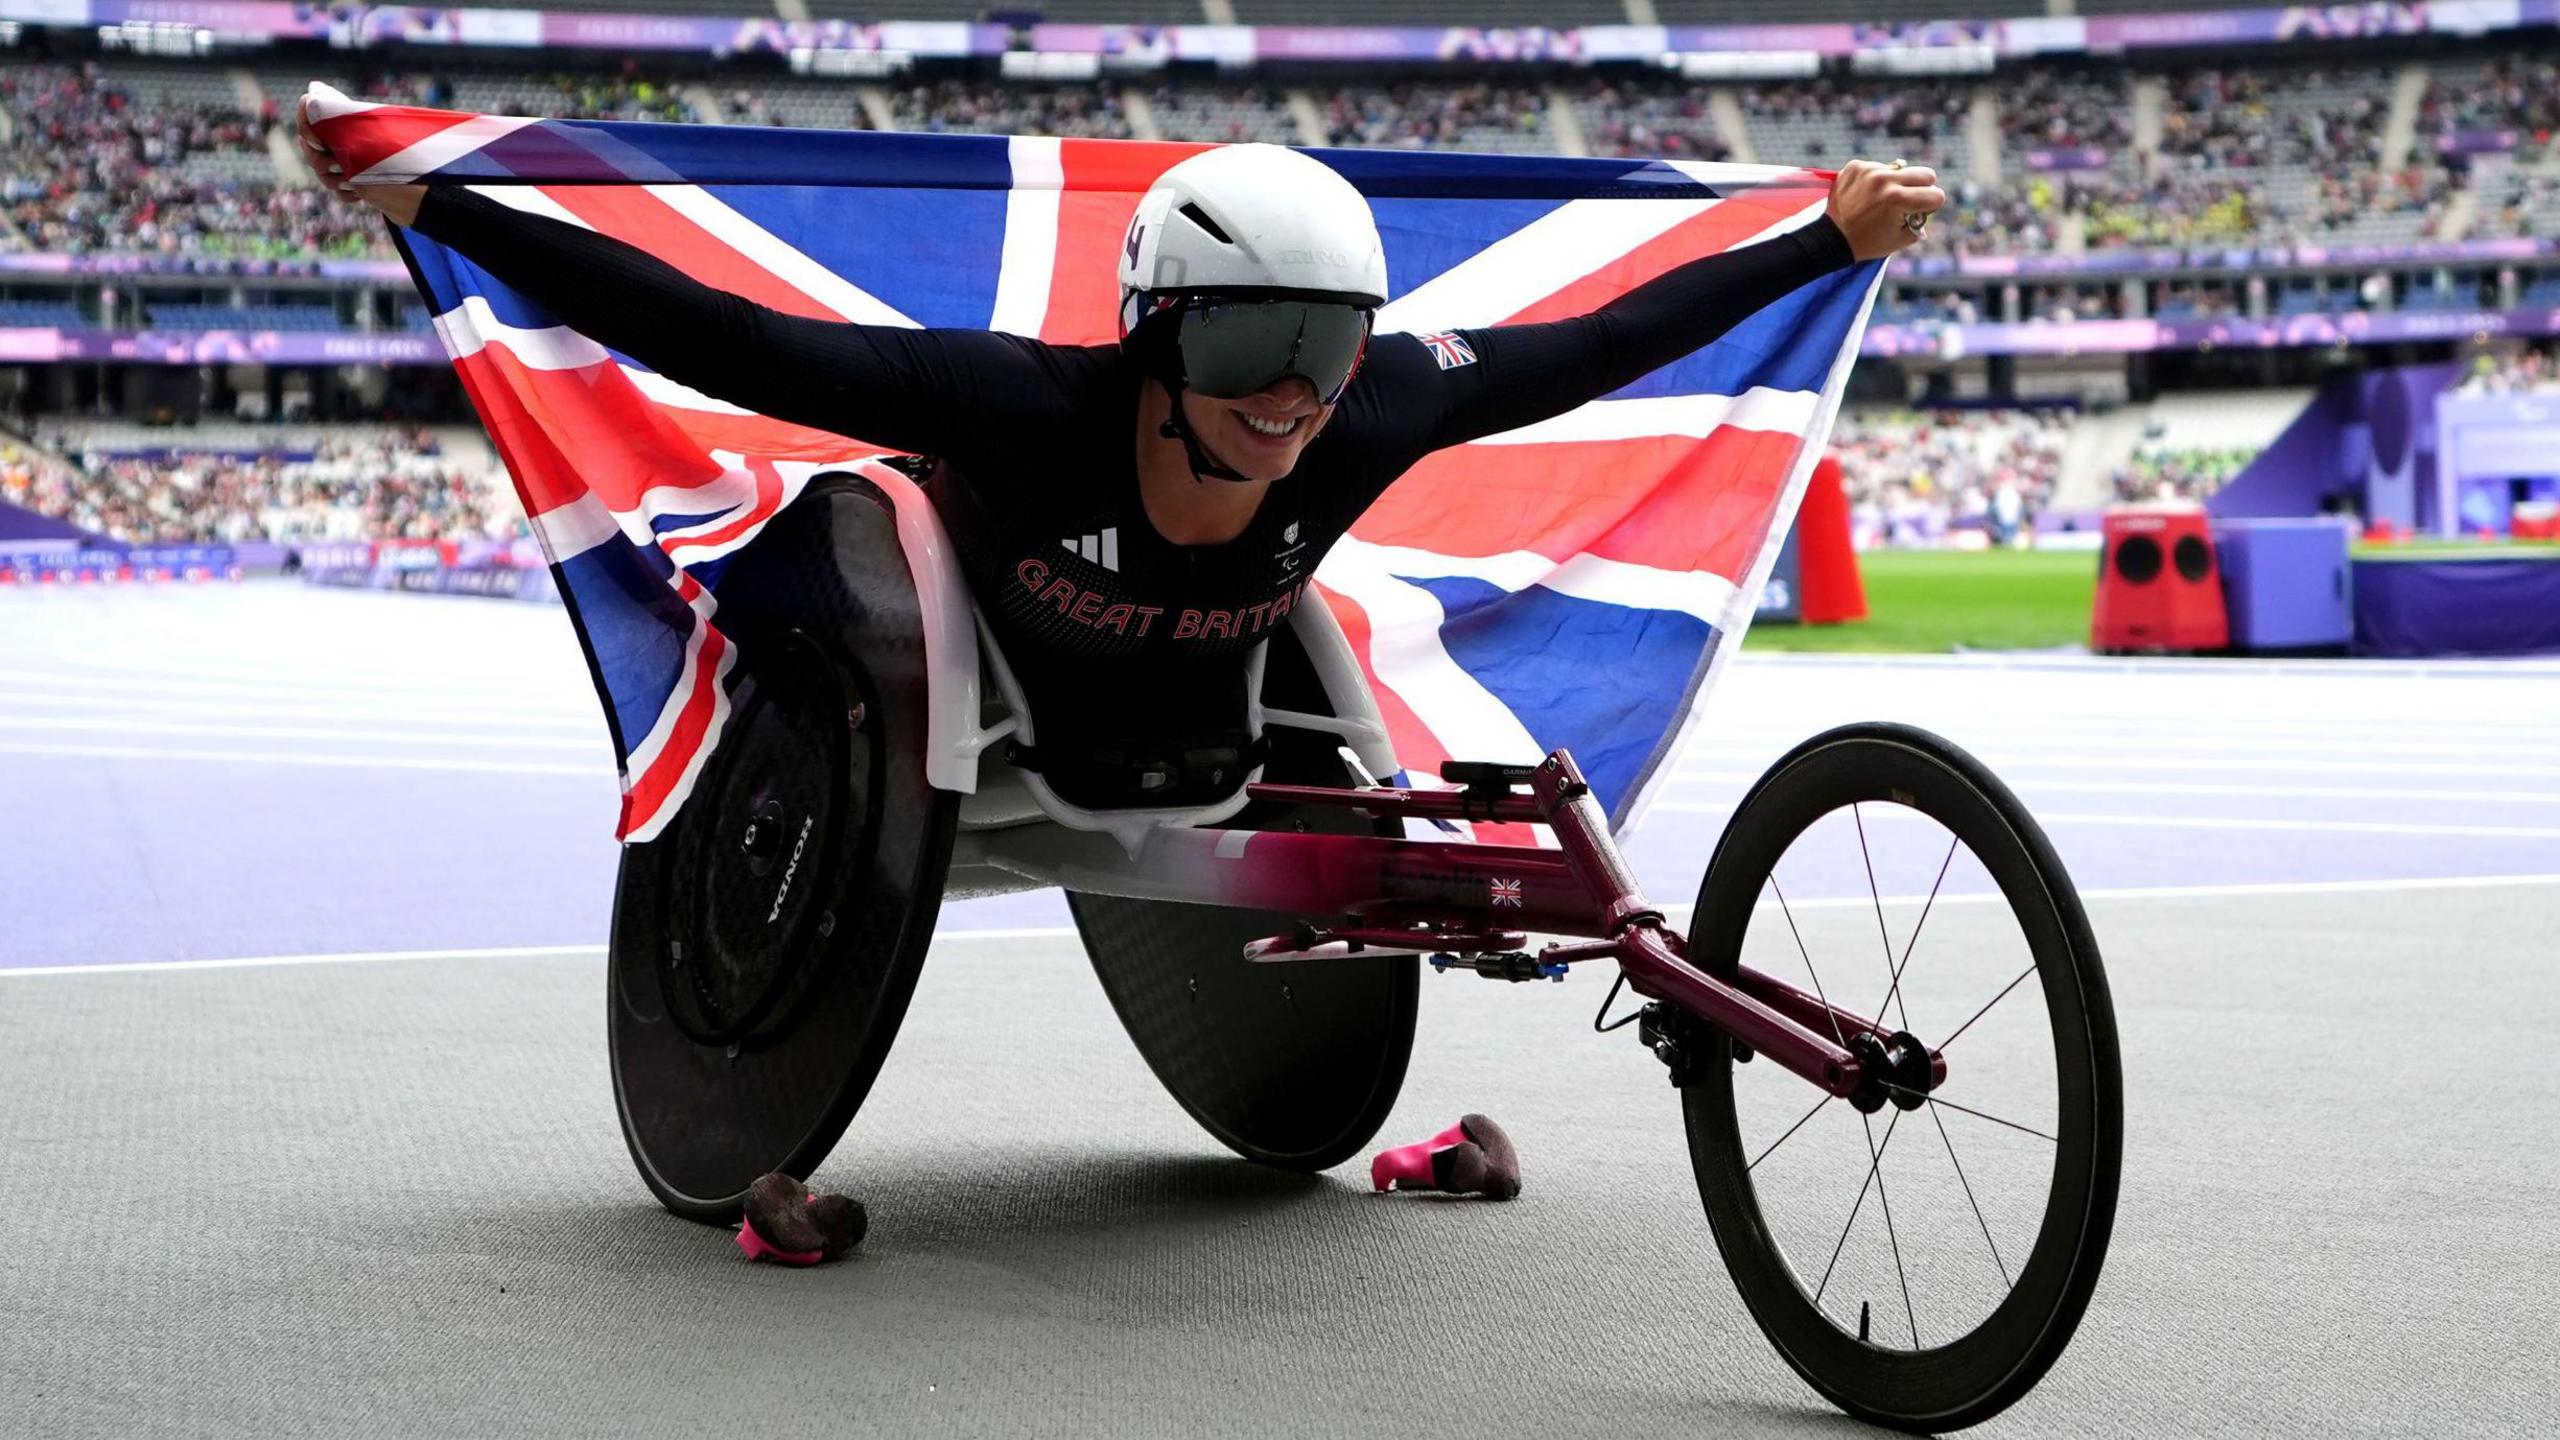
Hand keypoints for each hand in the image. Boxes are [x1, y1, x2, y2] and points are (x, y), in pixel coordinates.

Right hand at [297, 94, 424, 227]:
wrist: (419, 203)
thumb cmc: (399, 168)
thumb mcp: (368, 142)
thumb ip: (340, 124)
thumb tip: (310, 102)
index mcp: (351, 118)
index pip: (310, 107)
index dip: (306, 124)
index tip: (319, 142)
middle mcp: (348, 134)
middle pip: (310, 142)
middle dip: (318, 159)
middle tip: (337, 167)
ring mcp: (351, 157)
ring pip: (320, 168)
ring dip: (332, 179)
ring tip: (353, 183)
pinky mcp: (357, 180)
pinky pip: (335, 187)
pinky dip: (344, 193)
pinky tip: (359, 195)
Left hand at [1828, 159, 1946, 262]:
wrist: (1831, 238)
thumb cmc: (1868, 242)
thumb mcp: (1902, 238)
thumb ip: (1921, 219)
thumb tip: (1927, 200)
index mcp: (1898, 199)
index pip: (1936, 195)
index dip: (1931, 206)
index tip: (1920, 212)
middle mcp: (1885, 180)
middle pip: (1926, 174)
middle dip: (1922, 189)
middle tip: (1907, 201)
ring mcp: (1869, 170)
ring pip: (1902, 169)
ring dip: (1897, 183)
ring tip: (1881, 200)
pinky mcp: (1856, 166)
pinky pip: (1880, 167)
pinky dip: (1877, 180)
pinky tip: (1866, 194)